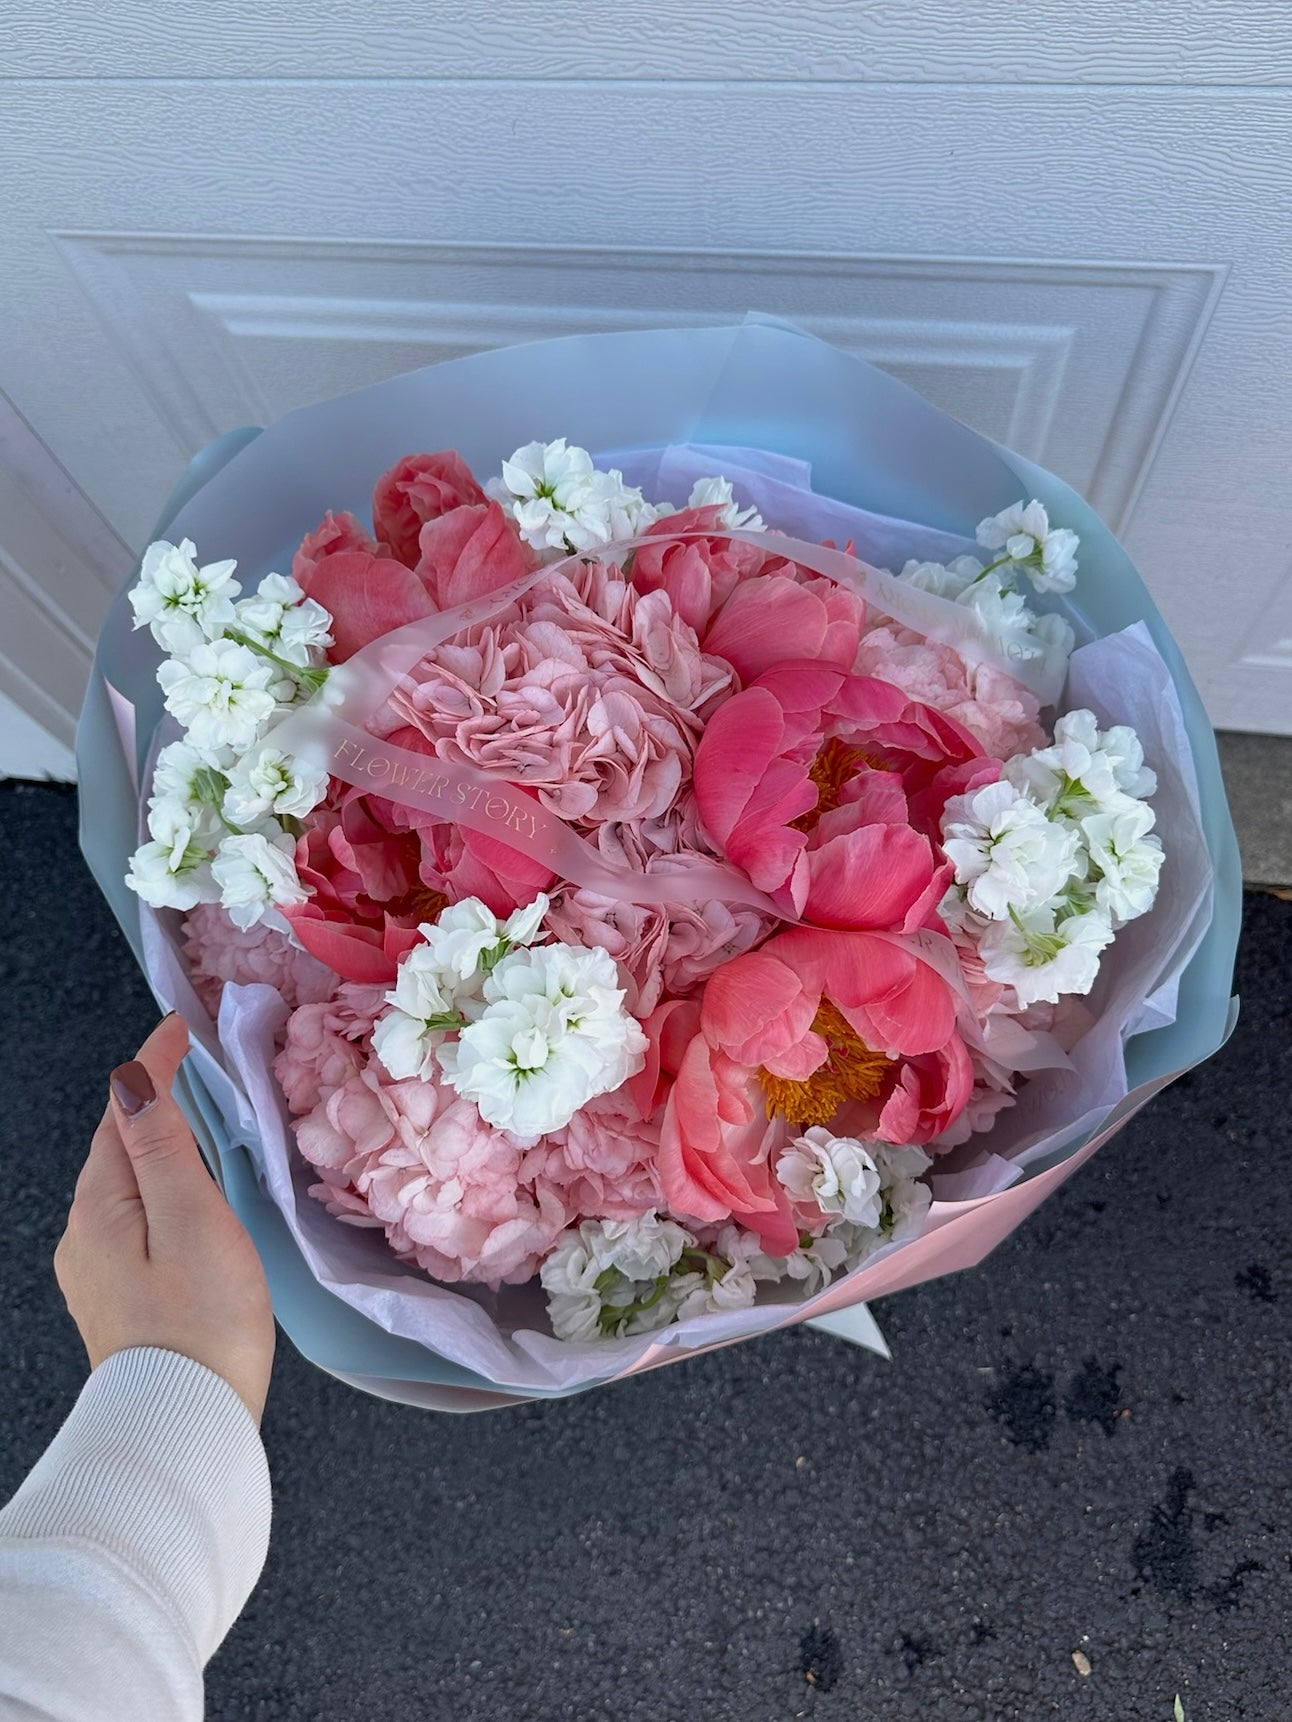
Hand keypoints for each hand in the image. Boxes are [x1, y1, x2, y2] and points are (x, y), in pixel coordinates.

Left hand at [55, 1014, 274, 1424]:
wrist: (184, 1425)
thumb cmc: (201, 1322)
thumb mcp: (191, 1219)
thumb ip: (162, 1146)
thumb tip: (132, 1079)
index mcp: (100, 1206)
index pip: (122, 1111)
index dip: (151, 1066)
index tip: (179, 1027)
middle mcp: (83, 1234)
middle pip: (117, 1147)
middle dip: (149, 1101)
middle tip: (190, 1063)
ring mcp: (96, 1271)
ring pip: (124, 1186)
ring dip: (154, 1147)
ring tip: (195, 1121)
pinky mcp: (118, 1300)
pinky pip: (133, 1222)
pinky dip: (158, 1191)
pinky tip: (187, 1201)